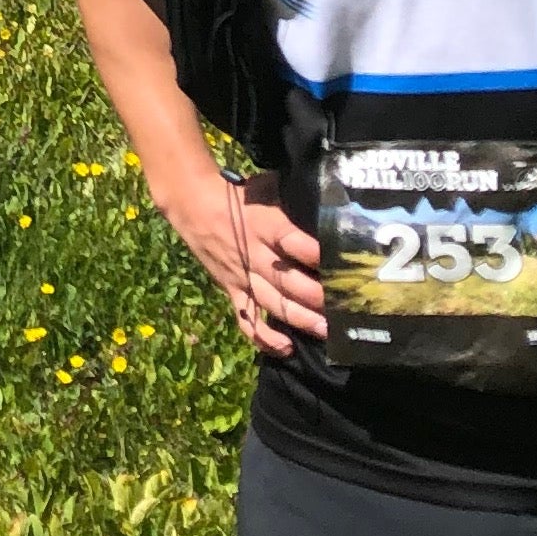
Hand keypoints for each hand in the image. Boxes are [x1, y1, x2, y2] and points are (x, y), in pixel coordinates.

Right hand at [160, 166, 324, 356]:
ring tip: (326, 331)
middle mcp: (255, 254)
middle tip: (345, 309)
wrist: (191, 203)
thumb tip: (332, 201)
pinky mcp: (231, 290)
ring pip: (273, 304)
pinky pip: (247, 319)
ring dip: (300, 319)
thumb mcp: (267, 188)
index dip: (317, 255)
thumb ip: (294, 199)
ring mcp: (242, 276)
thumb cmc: (236, 193)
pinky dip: (264, 338)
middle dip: (317, 297)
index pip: (294, 243)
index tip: (343, 266)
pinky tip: (287, 348)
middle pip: (288, 281)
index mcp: (265, 225)